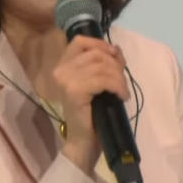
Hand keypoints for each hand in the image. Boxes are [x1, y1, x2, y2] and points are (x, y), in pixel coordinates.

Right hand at [51, 36, 128, 170]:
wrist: (83, 141)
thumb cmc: (91, 114)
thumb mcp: (98, 84)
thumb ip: (104, 64)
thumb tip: (116, 49)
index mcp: (62, 66)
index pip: (80, 41)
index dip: (100, 45)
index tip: (115, 57)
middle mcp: (60, 71)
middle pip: (96, 54)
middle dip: (115, 65)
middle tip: (122, 82)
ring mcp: (66, 81)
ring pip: (102, 67)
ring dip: (119, 78)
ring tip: (123, 91)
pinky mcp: (74, 92)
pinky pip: (103, 80)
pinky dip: (117, 86)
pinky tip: (121, 96)